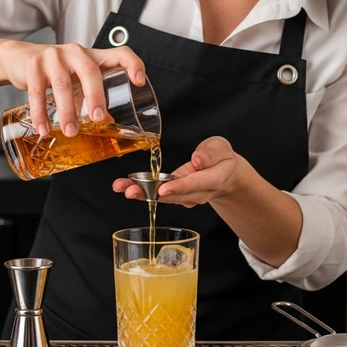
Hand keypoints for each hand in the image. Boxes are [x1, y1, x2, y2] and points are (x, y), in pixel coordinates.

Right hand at [2, 41, 145, 136]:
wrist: (20, 58)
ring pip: (62, 83)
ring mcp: (53, 57)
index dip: (132, 64)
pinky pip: (37, 90)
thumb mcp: (78, 80)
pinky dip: (40, 112)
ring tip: (70, 131)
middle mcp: (76, 53)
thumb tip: (109, 125)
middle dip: (95, 96)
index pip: (120, 53)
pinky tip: (44, 128)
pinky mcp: (33, 65)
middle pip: (90, 71)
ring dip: (67, 110)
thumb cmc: (58, 71)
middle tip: (98, 118)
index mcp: (93, 56)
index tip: (139, 81)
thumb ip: (92, 97)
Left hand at [113, 137, 245, 206]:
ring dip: (141, 193)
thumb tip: (197, 160)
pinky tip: (125, 187)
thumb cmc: (221, 158)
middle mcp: (196, 194)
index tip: (162, 189)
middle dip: (150, 194)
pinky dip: (141, 191)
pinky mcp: (175, 196)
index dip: (178, 187)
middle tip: (130, 191)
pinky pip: (158, 195)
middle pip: (173, 196)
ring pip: (162, 198)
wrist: (224, 175)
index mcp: (211, 180)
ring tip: (121, 187)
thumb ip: (211, 153)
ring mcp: (185, 198)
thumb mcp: (221, 148)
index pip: (194, 185)